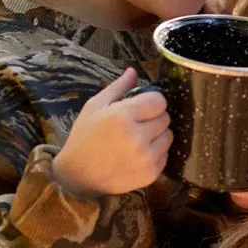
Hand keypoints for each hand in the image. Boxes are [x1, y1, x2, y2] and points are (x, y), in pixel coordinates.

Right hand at [50, 67, 170, 197]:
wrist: (78, 175)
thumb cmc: (84, 137)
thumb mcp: (95, 106)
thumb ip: (118, 88)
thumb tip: (134, 71)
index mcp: (123, 116)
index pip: (159, 101)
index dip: (151, 101)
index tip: (141, 106)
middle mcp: (137, 137)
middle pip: (165, 118)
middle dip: (154, 117)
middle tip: (137, 123)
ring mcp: (146, 158)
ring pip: (168, 137)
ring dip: (158, 135)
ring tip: (139, 139)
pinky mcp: (150, 174)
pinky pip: (165, 156)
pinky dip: (156, 153)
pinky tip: (138, 154)